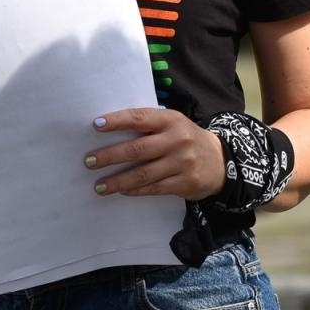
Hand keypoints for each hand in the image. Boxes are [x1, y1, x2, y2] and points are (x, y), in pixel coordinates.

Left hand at [86, 107, 225, 199]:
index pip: (140, 118)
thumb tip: (108, 130)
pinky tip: (122, 191)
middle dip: (110, 156)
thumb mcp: (172, 125)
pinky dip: (135, 190)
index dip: (117, 121)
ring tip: (99, 185)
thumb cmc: (185, 139)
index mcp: (171, 120)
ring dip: (118, 180)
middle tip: (89, 161)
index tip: (96, 125)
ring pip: (143, 173)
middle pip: (137, 149)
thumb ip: (148, 126)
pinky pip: (154, 188)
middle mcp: (177, 139)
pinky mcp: (185, 182)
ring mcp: (182, 162)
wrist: (220, 160)